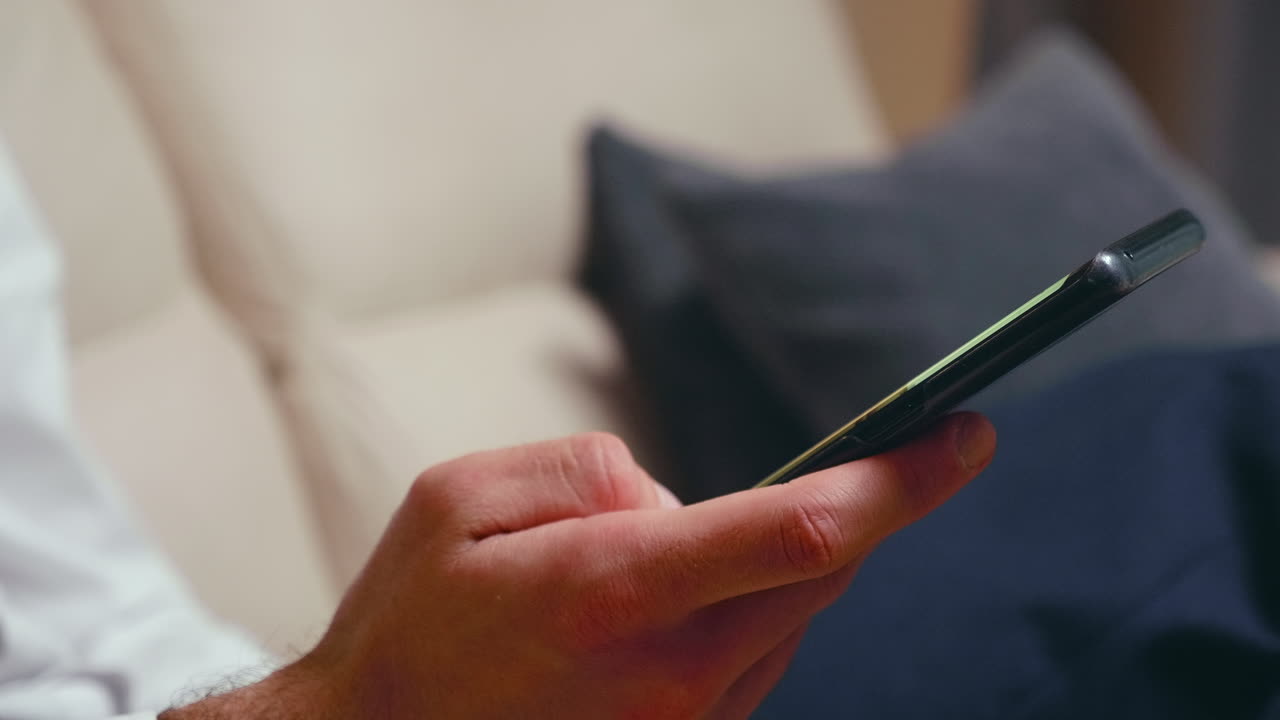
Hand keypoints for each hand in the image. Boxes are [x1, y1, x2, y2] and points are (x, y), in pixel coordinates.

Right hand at [163, 413, 994, 718]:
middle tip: (912, 455)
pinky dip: (755, 612)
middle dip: (871, 509)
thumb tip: (676, 500)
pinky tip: (689, 602)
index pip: (801, 531)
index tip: (965, 433)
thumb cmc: (409, 625)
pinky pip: (757, 664)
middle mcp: (670, 674)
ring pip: (795, 621)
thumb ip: (586, 471)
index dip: (899, 480)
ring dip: (793, 563)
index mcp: (614, 594)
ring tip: (701, 548)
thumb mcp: (461, 499)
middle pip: (825, 576)